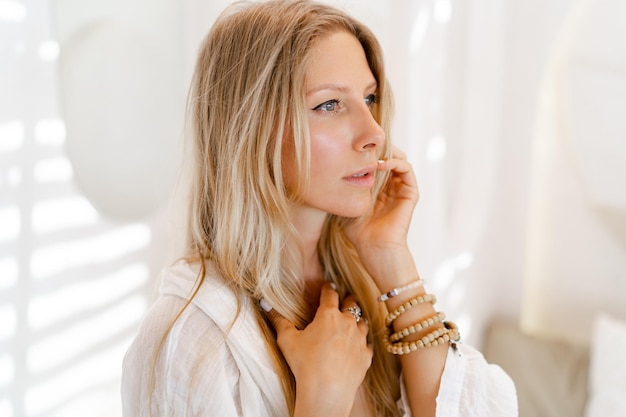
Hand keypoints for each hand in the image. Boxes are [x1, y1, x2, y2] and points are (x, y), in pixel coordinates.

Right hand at [263, 284, 371, 416]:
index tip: (328, 285)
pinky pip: (367, 344)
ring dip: (358, 320)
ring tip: (353, 321)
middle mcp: (348, 323)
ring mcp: (360, 339)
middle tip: (345, 299)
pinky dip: (363, 342)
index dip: (328, 288)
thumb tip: (264, 303)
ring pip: (363, 323)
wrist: (326, 390)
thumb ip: (278, 320)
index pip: (330, 294)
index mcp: (329, 315)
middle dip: (348, 300)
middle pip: (352, 305)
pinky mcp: (366, 356)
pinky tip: (359, 345)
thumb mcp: (287, 340)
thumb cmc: (305, 363)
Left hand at [345, 147, 418, 283]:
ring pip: (399, 160)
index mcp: (379, 189)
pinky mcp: (411, 193)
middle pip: (389, 158)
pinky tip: (380, 164)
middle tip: (365, 146)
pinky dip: (395, 162)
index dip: (368, 154)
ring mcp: (402, 189)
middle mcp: (392, 187)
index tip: (354, 149)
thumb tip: (331, 173)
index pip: (376, 163)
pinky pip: (407, 169)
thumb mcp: (348, 205)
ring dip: (387, 152)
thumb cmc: (359, 232)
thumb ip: (344, 190)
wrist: (374, 248)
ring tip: (373, 153)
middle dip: (378, 149)